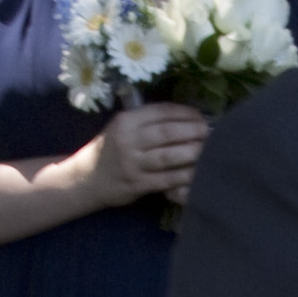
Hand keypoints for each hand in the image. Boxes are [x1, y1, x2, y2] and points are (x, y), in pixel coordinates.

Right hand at [79, 101, 208, 211]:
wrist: (87, 178)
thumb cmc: (112, 148)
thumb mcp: (122, 127)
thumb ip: (148, 120)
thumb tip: (188, 116)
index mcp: (126, 121)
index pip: (161, 112)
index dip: (185, 113)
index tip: (201, 116)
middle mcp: (128, 140)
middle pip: (168, 133)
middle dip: (193, 131)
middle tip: (210, 132)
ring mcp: (132, 164)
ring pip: (169, 157)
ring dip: (192, 153)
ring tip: (209, 150)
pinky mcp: (137, 184)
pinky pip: (167, 179)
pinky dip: (184, 176)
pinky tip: (198, 172)